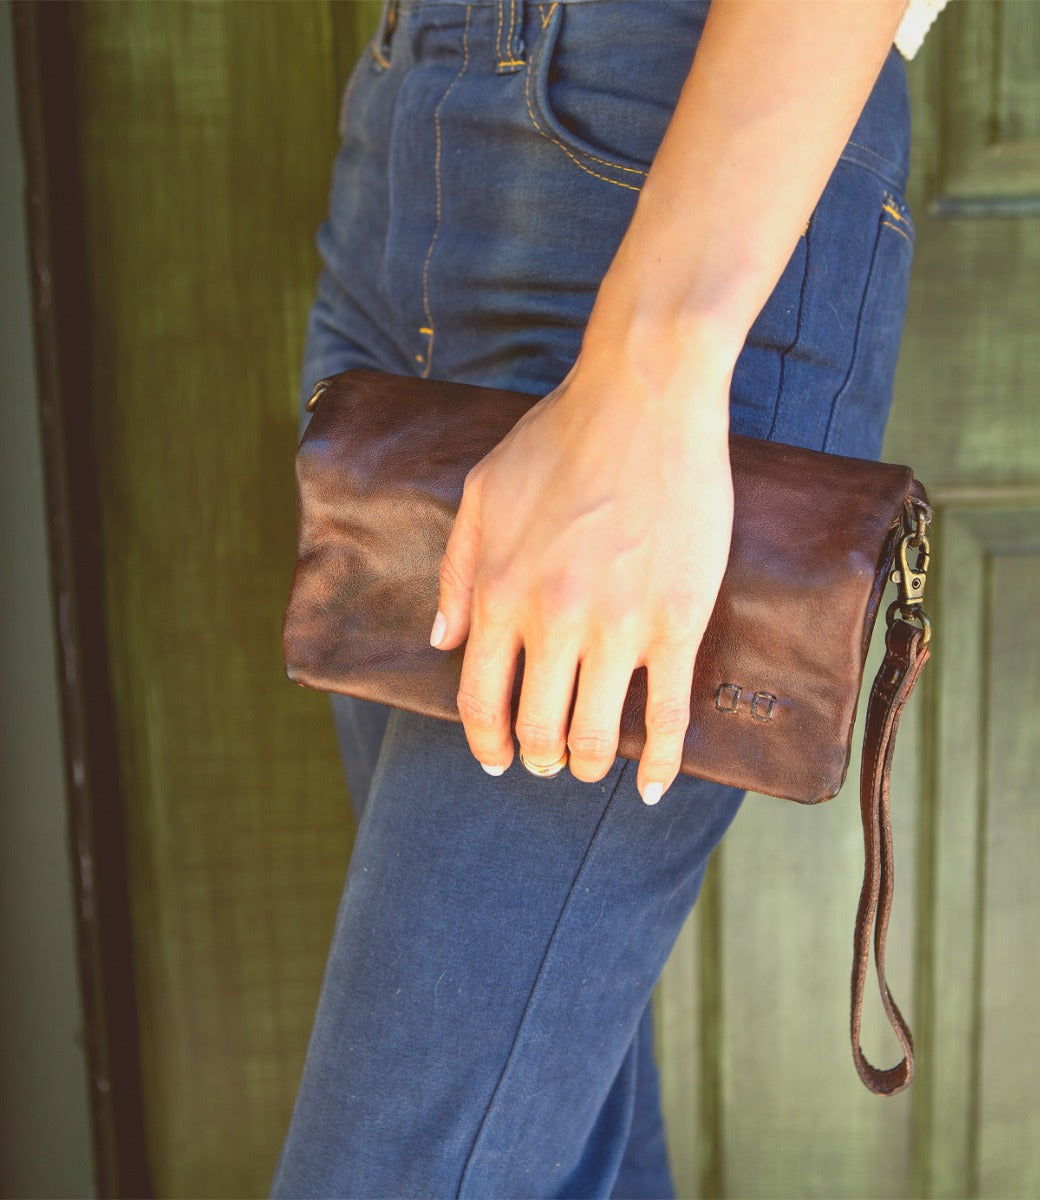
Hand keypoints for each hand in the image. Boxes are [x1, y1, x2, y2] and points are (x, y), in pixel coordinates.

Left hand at [429, 352, 733, 802]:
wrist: (644, 398)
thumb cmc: (559, 438)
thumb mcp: (481, 493)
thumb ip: (456, 572)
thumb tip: (440, 641)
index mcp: (500, 592)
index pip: (479, 698)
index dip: (484, 742)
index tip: (493, 759)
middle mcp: (553, 620)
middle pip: (535, 727)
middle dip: (534, 757)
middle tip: (542, 762)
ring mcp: (618, 626)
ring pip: (595, 732)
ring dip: (584, 762)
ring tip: (585, 765)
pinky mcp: (677, 621)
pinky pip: (667, 715)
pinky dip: (657, 761)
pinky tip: (650, 786)